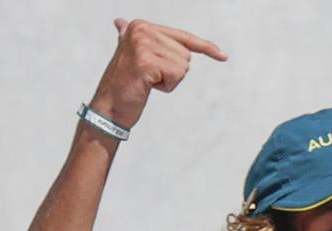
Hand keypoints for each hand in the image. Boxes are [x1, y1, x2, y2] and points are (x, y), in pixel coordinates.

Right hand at [88, 19, 226, 128]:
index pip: (183, 36)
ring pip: (183, 66)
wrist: (108, 108)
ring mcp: (143, 45)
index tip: (223, 56)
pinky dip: (167, 86)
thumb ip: (132, 40)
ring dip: (169, 80)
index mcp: (139, 26)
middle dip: (173, 71)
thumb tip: (120, 22)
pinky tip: (148, 86)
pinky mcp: (146, 62)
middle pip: (185, 54)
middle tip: (149, 77)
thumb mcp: (130, 57)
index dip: (205, 47)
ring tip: (147, 81)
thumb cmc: (123, 85)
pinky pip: (177, 75)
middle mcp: (141, 30)